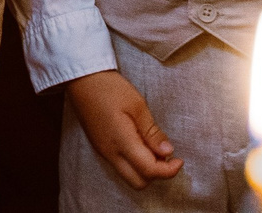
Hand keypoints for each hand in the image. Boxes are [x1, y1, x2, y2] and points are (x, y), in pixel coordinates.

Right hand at [64, 70, 180, 188]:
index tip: (179, 160)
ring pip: (129, 176)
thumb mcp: (137, 105)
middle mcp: (110, 152)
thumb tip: (167, 152)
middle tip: (165, 155)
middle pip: (138, 182)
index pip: (149, 171)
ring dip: (145, 169)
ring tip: (152, 146)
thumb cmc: (109, 88)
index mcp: (121, 141)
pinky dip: (134, 162)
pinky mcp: (100, 147)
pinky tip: (139, 143)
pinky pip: (120, 166)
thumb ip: (152, 132)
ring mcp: (103, 151)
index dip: (169, 171)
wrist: (82, 78)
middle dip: (156, 174)